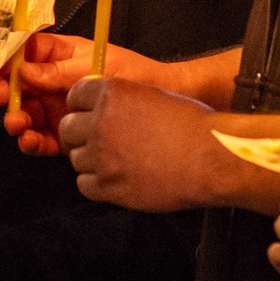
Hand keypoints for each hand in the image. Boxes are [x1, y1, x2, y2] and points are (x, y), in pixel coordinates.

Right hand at [0, 29, 162, 155]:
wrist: (160, 99)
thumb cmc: (131, 72)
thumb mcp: (95, 65)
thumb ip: (58, 71)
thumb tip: (22, 70)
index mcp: (59, 55)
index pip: (25, 52)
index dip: (7, 57)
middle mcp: (53, 81)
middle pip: (17, 84)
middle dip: (3, 90)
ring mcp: (57, 108)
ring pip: (25, 113)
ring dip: (15, 118)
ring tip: (18, 124)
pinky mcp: (65, 133)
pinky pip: (40, 138)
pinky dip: (31, 141)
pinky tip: (30, 141)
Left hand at [61, 76, 236, 212]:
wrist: (211, 158)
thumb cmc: (192, 124)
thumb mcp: (153, 96)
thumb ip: (123, 101)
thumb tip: (104, 108)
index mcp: (112, 94)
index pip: (75, 96)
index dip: (82, 106)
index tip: (89, 114)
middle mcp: (100, 123)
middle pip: (68, 128)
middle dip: (80, 134)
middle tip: (100, 140)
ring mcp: (102, 157)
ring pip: (75, 158)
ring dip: (90, 160)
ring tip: (115, 162)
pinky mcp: (109, 186)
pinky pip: (84, 184)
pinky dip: (96, 183)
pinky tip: (116, 178)